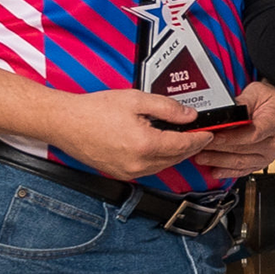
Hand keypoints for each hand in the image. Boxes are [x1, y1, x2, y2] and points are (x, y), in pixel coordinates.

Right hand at [44, 88, 212, 180]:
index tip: (209, 132)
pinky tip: (160, 146)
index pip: (183, 145)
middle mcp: (138, 164)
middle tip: (199, 134)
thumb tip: (189, 116)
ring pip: (163, 165)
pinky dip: (159, 159)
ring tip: (181, 139)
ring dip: (175, 154)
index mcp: (144, 145)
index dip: (200, 138)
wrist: (66, 123)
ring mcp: (128, 172)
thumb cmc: (94, 110)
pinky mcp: (121, 174)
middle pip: (176, 158)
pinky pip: (149, 169)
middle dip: (190, 146)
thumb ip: (167, 108)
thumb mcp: (136, 100)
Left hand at [194, 82, 274, 181]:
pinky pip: (243, 170)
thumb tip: (223, 110)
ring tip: (201, 157)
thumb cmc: (272, 101)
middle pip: (242, 150)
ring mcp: (267, 155)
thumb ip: (241, 102)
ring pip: (240, 162)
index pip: (251, 134)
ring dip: (218, 161)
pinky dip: (227, 172)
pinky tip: (214, 171)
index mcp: (274, 123)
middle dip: (217, 148)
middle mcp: (273, 143)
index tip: (214, 136)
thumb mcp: (257, 92)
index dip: (231, 137)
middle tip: (199, 144)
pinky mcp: (261, 163)